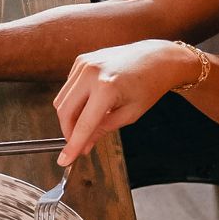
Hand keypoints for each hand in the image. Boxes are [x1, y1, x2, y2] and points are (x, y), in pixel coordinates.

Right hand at [53, 40, 196, 164]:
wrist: (156, 59)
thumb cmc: (149, 85)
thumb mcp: (130, 114)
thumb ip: (103, 129)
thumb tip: (85, 145)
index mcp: (106, 88)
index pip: (83, 124)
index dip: (73, 145)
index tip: (65, 160)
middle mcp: (90, 73)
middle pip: (64, 110)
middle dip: (68, 131)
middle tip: (77, 144)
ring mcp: (83, 64)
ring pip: (62, 99)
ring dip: (70, 116)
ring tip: (87, 123)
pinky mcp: (81, 60)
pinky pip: (68, 87)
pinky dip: (74, 100)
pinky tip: (91, 103)